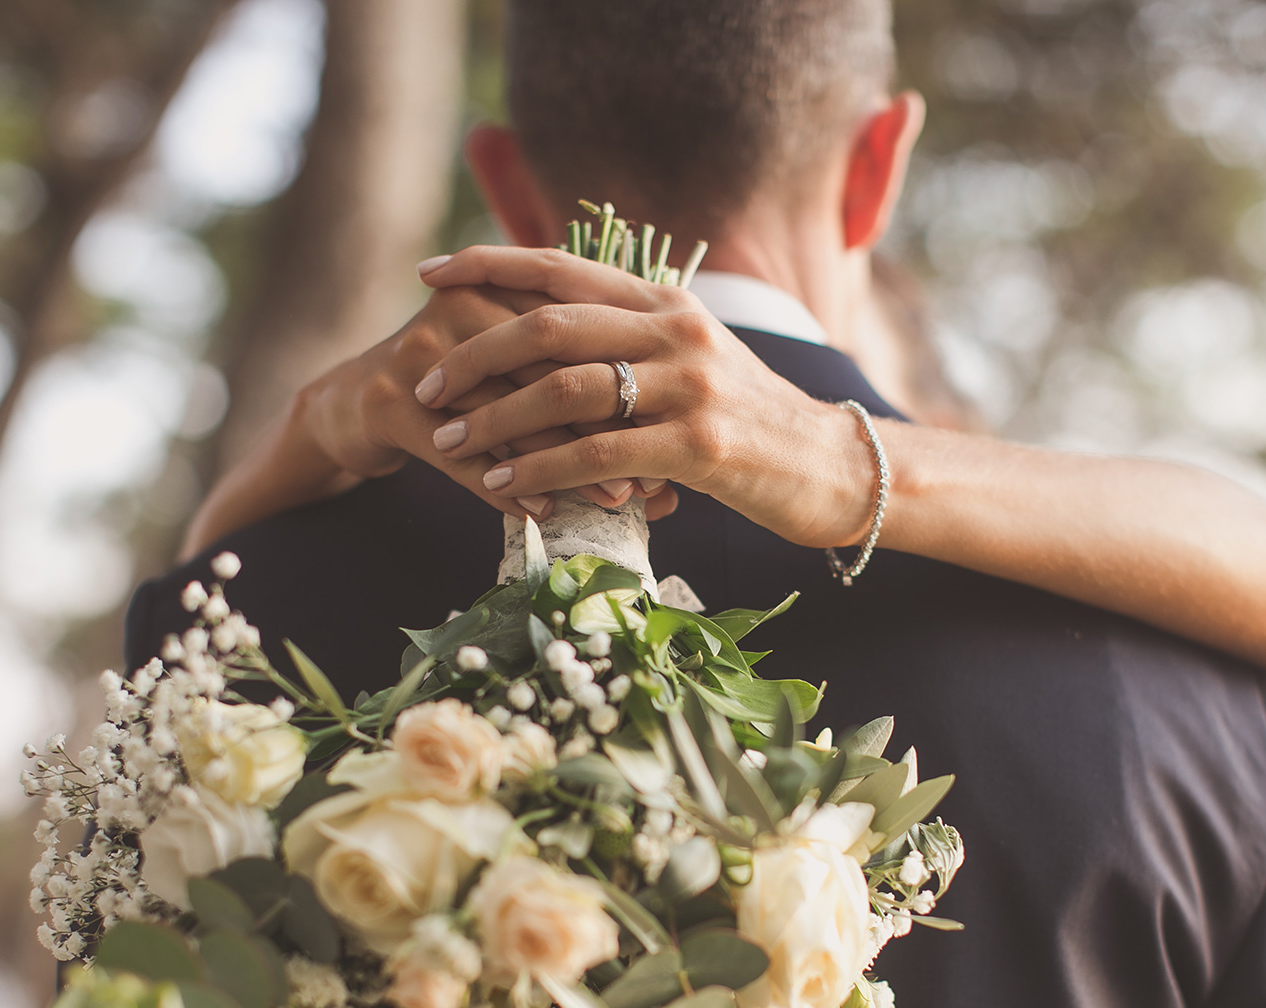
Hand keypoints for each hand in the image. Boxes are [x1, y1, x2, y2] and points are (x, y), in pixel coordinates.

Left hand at [413, 247, 877, 548]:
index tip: (428, 275)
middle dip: (475, 352)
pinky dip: (541, 470)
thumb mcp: (695, 363)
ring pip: (567, 390)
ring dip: (496, 418)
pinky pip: (598, 454)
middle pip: (550, 324)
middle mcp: (677, 330)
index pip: (561, 266)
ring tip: (451, 440)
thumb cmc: (753, 423)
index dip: (487, 264)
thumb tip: (551, 343)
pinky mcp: (700, 445)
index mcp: (667, 302)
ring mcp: (691, 385)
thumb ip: (632, 346)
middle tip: (425, 382)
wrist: (840, 466)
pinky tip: (502, 486)